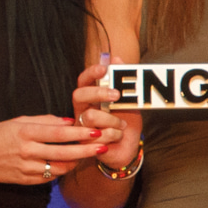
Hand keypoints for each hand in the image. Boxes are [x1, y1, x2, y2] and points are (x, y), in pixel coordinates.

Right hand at [0, 112, 109, 186]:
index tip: (96, 131)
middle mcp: (27, 151)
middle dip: (86, 150)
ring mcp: (26, 168)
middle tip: (103, 146)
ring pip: (60, 168)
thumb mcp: (19, 121)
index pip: (59, 133)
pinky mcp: (25, 180)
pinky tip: (71, 164)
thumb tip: (69, 122)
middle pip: (64, 153)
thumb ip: (45, 121)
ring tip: (89, 155)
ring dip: (77, 162)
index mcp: (26, 132)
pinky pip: (50, 177)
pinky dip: (62, 171)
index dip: (80, 133)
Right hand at [68, 59, 142, 177]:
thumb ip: (122, 82)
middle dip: (98, 93)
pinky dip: (116, 135)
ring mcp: (81, 127)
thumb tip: (116, 58)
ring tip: (122, 125)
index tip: (104, 68)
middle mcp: (82, 110)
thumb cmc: (126, 123)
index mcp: (90, 98)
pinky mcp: (85, 143)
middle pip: (79, 95)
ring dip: (113, 120)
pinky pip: (101, 134)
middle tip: (116, 95)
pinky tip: (117, 137)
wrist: (129, 149)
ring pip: (92, 116)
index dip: (91, 73)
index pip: (83, 81)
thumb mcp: (128, 101)